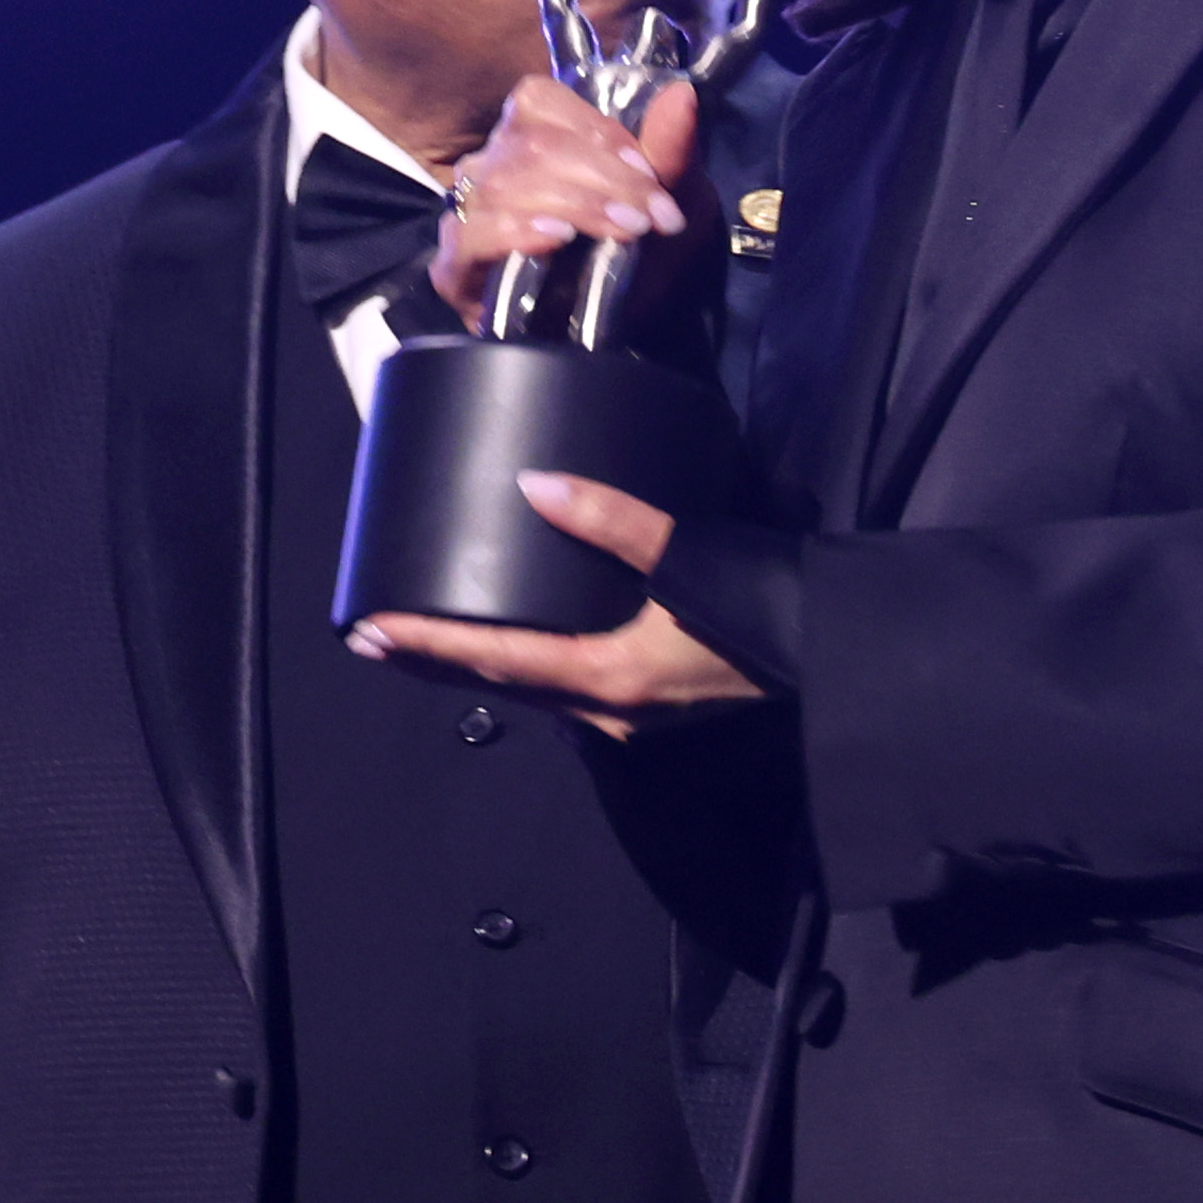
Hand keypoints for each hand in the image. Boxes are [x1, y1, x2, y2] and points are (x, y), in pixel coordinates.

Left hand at [347, 473, 761, 729]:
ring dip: (477, 669)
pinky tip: (518, 647)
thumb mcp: (687, 555)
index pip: (493, 661)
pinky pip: (566, 689)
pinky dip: (525, 668)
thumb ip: (611, 518)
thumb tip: (534, 485)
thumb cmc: (765, 609)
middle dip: (433, 663)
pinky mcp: (652, 706)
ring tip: (429, 643)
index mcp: (608, 679)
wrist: (836, 654)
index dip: (425, 645)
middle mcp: (608, 711)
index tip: (367, 631)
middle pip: (499, 686)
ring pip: (532, 693)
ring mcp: (631, 717)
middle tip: (373, 638)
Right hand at [432, 76, 712, 330]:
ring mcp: (470, 213)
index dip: (595, 132)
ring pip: (505, 185)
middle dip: (603, 179)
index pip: (539, 101)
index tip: (647, 173)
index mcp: (534, 135)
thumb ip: (672, 149)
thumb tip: (683, 94)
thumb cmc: (641, 253)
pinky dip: (514, 232)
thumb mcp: (671, 200)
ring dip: (575, 205)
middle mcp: (493, 164)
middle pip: (531, 145)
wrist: (622, 328)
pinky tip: (555, 238)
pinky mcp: (454, 267)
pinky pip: (469, 235)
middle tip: (650, 218)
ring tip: (624, 232)